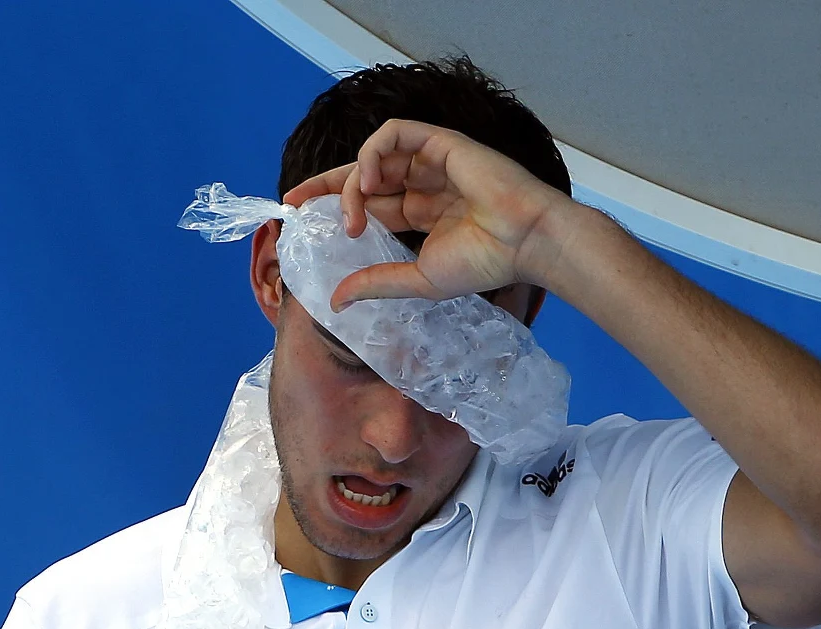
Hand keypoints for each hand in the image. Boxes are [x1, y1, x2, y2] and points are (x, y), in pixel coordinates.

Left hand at [282, 119, 574, 311]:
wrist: (525, 241)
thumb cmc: (485, 262)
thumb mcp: (419, 279)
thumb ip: (378, 283)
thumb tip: (336, 301)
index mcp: (422, 213)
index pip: (370, 202)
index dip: (335, 203)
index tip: (297, 213)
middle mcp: (424, 183)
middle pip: (364, 176)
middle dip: (326, 184)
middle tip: (295, 199)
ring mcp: (432, 161)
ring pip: (375, 156)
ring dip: (353, 181)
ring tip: (353, 213)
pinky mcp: (441, 142)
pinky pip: (394, 134)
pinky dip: (372, 154)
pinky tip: (368, 183)